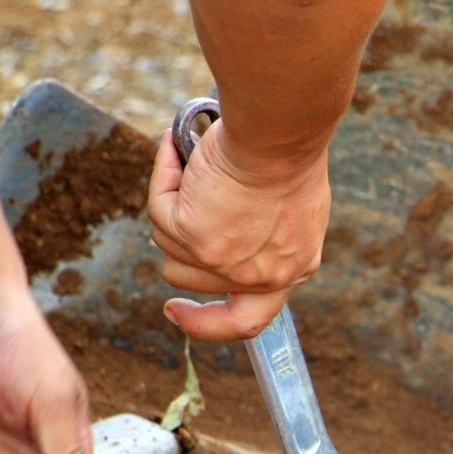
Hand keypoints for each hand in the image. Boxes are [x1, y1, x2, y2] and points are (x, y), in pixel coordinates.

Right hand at [146, 120, 329, 339]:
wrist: (281, 131)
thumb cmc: (291, 153)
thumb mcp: (294, 208)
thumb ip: (265, 236)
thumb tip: (218, 236)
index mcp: (291, 272)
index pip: (245, 321)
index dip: (206, 323)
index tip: (174, 310)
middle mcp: (257, 276)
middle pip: (187, 277)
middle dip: (178, 238)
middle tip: (175, 205)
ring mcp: (223, 261)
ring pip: (166, 242)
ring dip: (173, 201)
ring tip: (194, 162)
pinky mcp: (194, 236)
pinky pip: (158, 208)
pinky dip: (163, 176)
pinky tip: (174, 149)